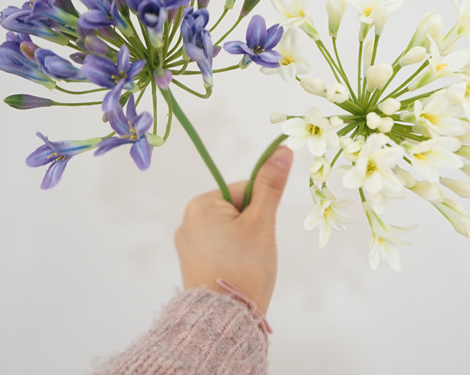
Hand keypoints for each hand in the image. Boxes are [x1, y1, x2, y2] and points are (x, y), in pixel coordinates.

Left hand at [174, 146, 292, 313]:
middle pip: (236, 210)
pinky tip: (237, 274)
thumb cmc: (244, 267)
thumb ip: (271, 185)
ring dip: (245, 243)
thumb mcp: (262, 222)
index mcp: (199, 205)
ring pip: (230, 231)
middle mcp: (186, 221)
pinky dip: (233, 257)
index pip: (243, 189)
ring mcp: (186, 245)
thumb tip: (282, 149)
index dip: (261, 209)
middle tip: (255, 253)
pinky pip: (219, 249)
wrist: (223, 320)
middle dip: (252, 228)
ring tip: (247, 266)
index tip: (260, 233)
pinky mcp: (191, 265)